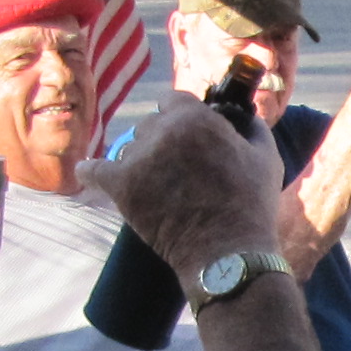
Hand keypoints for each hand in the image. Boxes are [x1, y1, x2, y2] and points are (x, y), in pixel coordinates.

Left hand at [95, 97, 280, 275]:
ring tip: (155, 184)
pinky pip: (95, 171)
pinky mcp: (122, 187)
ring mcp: (139, 159)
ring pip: (130, 148)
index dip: (180, 116)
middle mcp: (163, 131)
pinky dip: (90, 171)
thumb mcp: (265, 157)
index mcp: (195, 118)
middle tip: (175, 166)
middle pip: (151, 124)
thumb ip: (253, 128)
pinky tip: (85, 171)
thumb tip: (244, 117)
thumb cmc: (251, 204)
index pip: (174, 100)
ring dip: (140, 160)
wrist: (227, 251)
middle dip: (161, 139)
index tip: (186, 133)